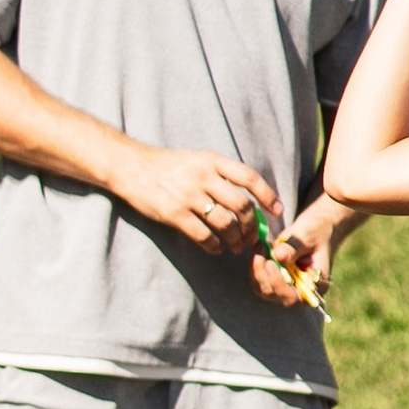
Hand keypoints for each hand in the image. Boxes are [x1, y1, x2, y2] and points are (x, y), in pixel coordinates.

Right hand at [117, 145, 280, 256]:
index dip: (267, 195)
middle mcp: (203, 176)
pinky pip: (203, 235)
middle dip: (252, 226)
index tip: (276, 211)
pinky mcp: (175, 214)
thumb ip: (220, 175)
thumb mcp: (197, 160)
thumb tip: (248, 201)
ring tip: (236, 247)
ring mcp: (189, 196)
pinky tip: (216, 249)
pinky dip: (214, 246)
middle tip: (252, 238)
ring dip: (236, 239)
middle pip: (241, 205)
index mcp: (212, 161)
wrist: (131, 167)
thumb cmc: (168, 166)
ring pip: (226, 223)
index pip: (249, 178)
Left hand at [256, 193, 343, 308]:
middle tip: (261, 250)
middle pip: (274, 295)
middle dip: (263, 274)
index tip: (270, 263)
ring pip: (264, 288)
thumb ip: (294, 247)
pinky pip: (261, 279)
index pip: (293, 297)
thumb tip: (278, 256)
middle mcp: (301, 291)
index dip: (278, 284)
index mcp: (316, 285)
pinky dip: (256, 266)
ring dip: (257, 269)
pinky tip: (260, 248)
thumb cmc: (317, 230)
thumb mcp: (307, 235)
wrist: (317, 226)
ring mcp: (287, 286)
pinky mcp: (277, 279)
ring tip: (261, 247)